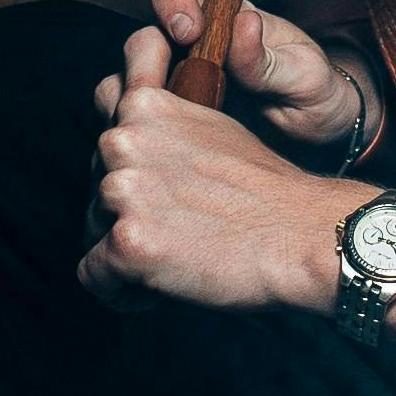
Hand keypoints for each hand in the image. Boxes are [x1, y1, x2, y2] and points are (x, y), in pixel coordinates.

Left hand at [79, 18, 350, 316]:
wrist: (301, 235)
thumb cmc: (265, 191)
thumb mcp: (212, 128)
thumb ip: (164, 126)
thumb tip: (125, 136)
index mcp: (145, 106)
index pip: (104, 116)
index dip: (127, 153)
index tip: (151, 180)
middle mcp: (124, 139)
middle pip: (97, 182)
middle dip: (126, 208)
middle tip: (177, 229)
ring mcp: (122, 191)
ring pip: (93, 228)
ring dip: (124, 249)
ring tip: (173, 258)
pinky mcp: (126, 242)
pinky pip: (93, 275)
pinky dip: (119, 290)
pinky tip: (156, 289)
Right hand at [102, 0, 378, 164]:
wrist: (317, 137)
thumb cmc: (312, 92)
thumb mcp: (304, 73)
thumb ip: (268, 57)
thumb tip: (243, 23)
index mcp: (218, 10)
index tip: (191, 27)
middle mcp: (188, 44)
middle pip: (139, 29)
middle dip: (147, 48)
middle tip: (175, 80)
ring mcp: (176, 85)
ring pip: (129, 79)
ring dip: (145, 96)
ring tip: (182, 118)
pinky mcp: (173, 121)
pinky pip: (140, 120)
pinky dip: (148, 129)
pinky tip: (176, 143)